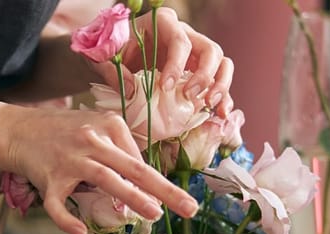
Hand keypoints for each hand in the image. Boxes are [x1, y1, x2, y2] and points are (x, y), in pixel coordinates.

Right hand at [4, 106, 199, 233]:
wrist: (19, 129)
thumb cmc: (64, 132)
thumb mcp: (97, 128)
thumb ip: (121, 150)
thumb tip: (147, 183)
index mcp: (109, 125)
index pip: (139, 160)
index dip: (158, 184)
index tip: (177, 202)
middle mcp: (91, 140)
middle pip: (134, 168)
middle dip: (164, 189)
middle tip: (189, 208)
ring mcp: (70, 159)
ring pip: (105, 179)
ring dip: (132, 197)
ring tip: (153, 214)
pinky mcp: (48, 178)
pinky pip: (57, 204)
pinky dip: (67, 220)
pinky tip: (80, 232)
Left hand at [90, 7, 236, 116]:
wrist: (115, 54)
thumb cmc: (112, 50)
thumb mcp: (106, 56)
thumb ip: (113, 70)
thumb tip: (130, 90)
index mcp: (164, 24)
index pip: (180, 42)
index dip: (177, 65)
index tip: (166, 86)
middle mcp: (186, 34)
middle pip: (210, 50)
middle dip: (205, 75)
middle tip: (190, 96)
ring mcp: (195, 53)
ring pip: (222, 63)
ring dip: (221, 85)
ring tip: (210, 104)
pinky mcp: (199, 71)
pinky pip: (219, 81)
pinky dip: (224, 97)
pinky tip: (221, 112)